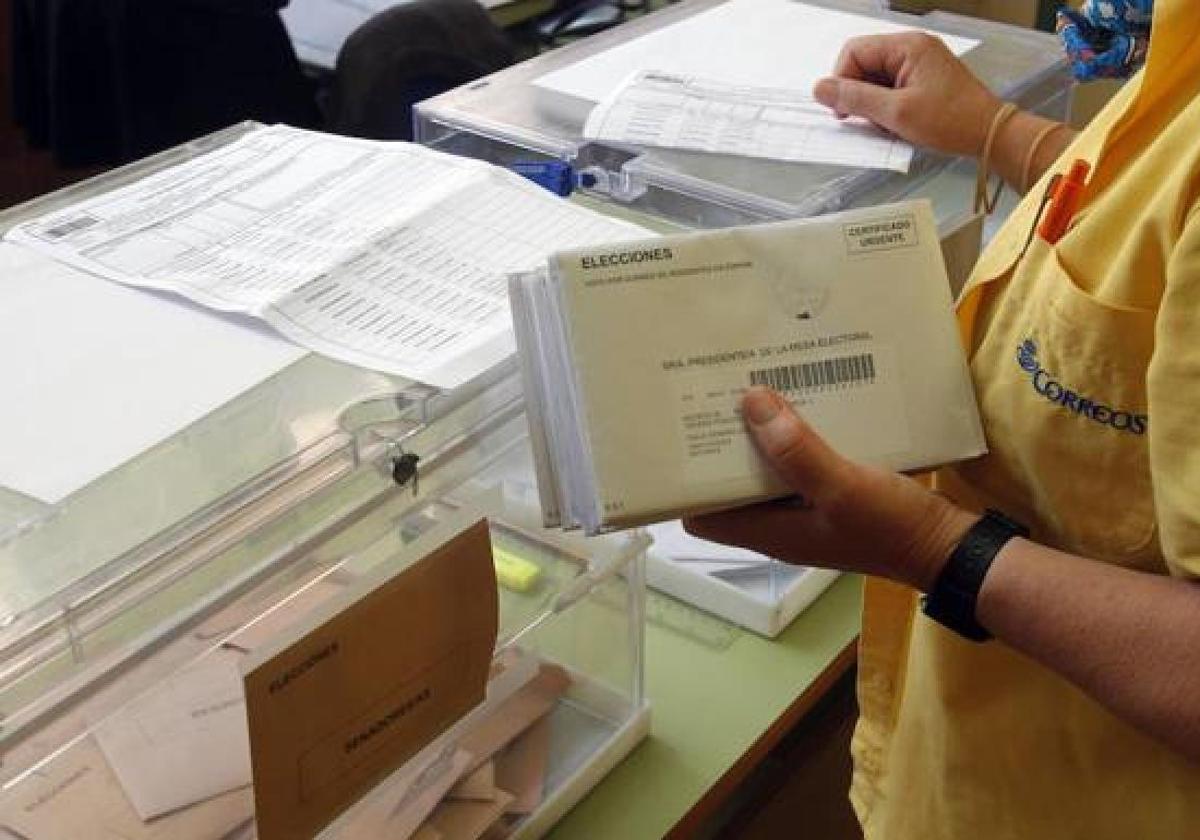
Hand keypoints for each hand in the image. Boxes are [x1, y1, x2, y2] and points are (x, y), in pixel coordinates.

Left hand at [683, 387, 976, 591]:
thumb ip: (796, 451)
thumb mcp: (841, 488)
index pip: (702, 516)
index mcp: (769, 531)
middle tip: (711, 396)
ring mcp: (807, 508)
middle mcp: (780, 522)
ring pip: (766, 469)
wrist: (953, 546)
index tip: (676, 439)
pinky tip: (800, 401)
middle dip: (720, 445)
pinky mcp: (833, 492)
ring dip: (759, 435)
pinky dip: (795, 436)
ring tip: (749, 388)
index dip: (684, 484)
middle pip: (731, 484)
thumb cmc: (893, 527)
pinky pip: (801, 461)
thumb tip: (748, 403)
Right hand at [812, 33, 1002, 157]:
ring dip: (872, 105)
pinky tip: (896, 123)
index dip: (842, 81)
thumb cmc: (952, 121)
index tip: (843, 110)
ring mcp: (917, 64)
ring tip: (888, 124)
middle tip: (868, 121)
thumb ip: (855, 99)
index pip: (854, 51)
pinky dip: (885, 108)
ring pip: (874, 79)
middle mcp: (912, 49)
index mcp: (907, 46)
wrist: (989, 133)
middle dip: (858, 95)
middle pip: (863, 64)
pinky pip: (889, 89)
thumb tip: (821, 89)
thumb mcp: (896, 113)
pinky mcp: (921, 80)